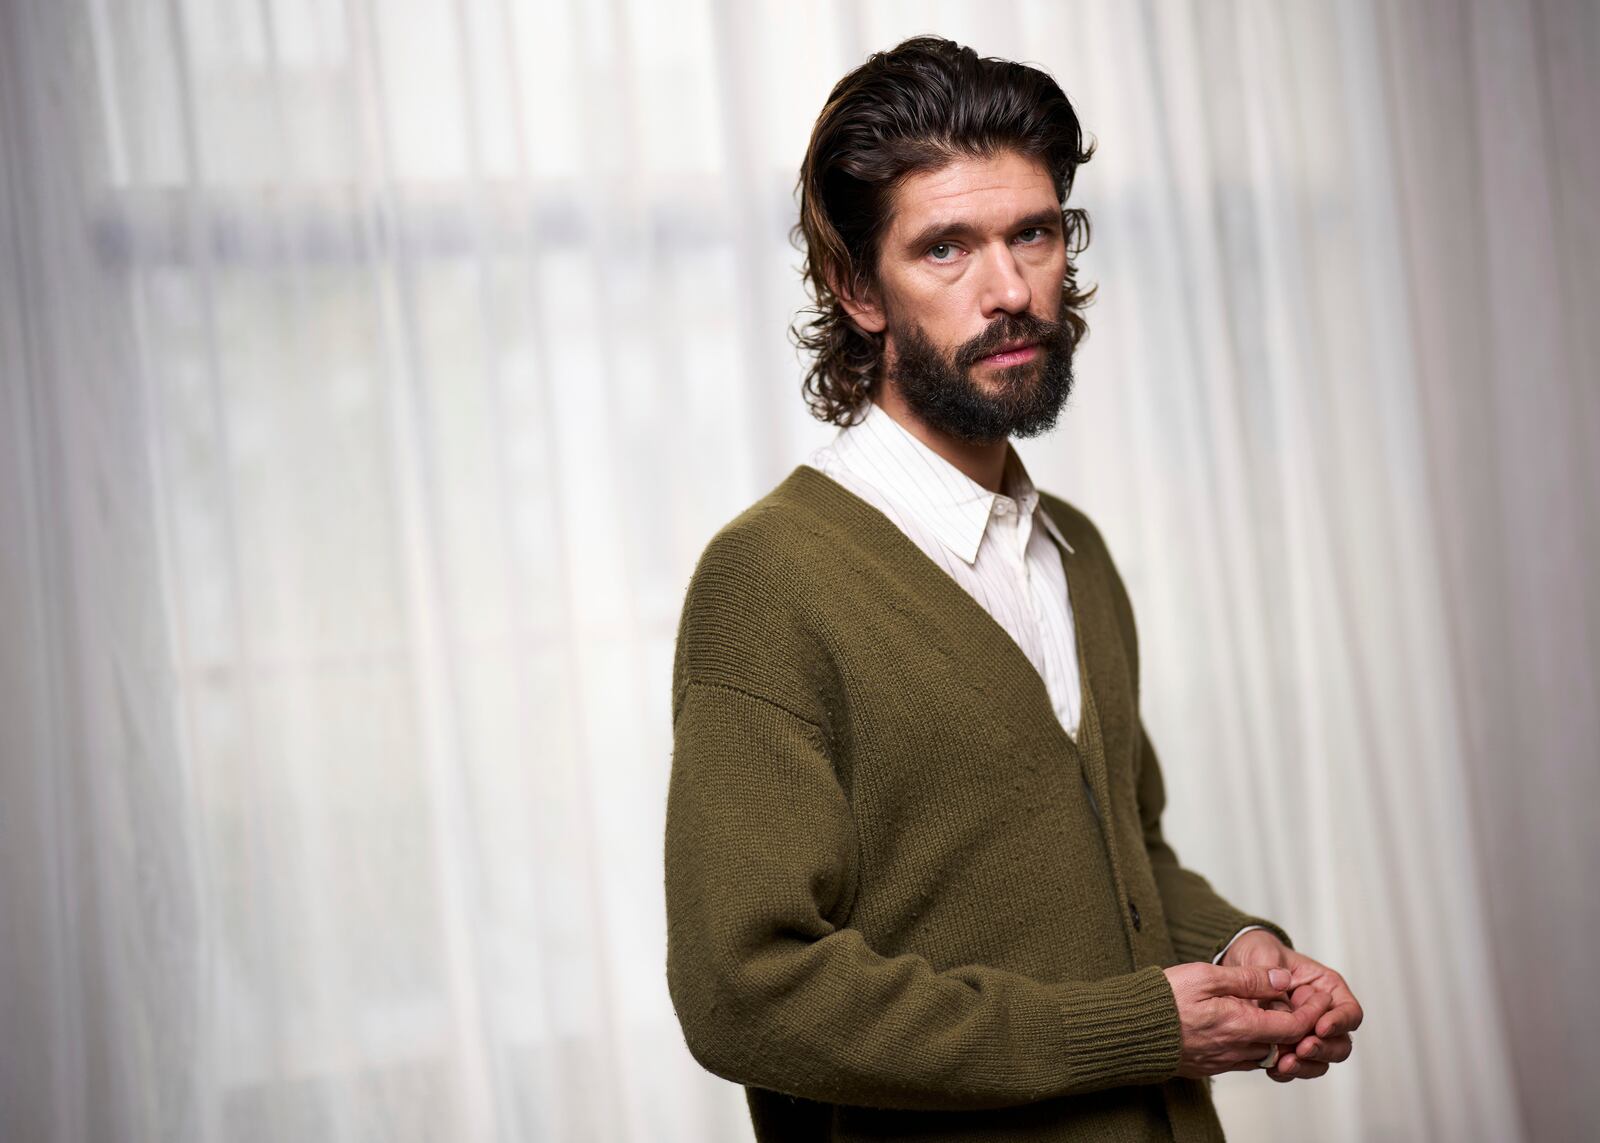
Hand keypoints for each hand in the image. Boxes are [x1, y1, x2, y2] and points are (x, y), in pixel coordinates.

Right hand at [1161, 963, 1331, 1078]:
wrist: (1129, 1030)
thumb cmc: (1163, 999)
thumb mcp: (1206, 976)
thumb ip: (1248, 978)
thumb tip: (1283, 979)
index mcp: (1241, 1025)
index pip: (1294, 1026)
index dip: (1311, 1012)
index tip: (1317, 996)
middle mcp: (1237, 1050)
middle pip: (1283, 1043)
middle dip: (1297, 1025)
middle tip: (1300, 1003)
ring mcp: (1224, 1061)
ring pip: (1265, 1053)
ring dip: (1275, 1037)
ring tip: (1273, 1013)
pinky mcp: (1210, 1067)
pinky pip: (1244, 1060)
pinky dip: (1254, 1045)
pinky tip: (1244, 1027)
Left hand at [1220, 930, 1363, 1081]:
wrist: (1236, 961)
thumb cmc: (1258, 953)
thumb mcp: (1265, 957)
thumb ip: (1275, 983)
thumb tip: (1283, 1011)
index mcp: (1326, 989)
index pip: (1350, 1012)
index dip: (1340, 1022)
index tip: (1320, 1027)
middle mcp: (1322, 1015)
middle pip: (1341, 1043)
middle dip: (1323, 1049)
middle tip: (1302, 1048)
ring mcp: (1306, 1034)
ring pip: (1322, 1060)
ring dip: (1307, 1065)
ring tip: (1285, 1063)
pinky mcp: (1287, 1047)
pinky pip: (1296, 1066)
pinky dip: (1288, 1071)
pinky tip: (1273, 1068)